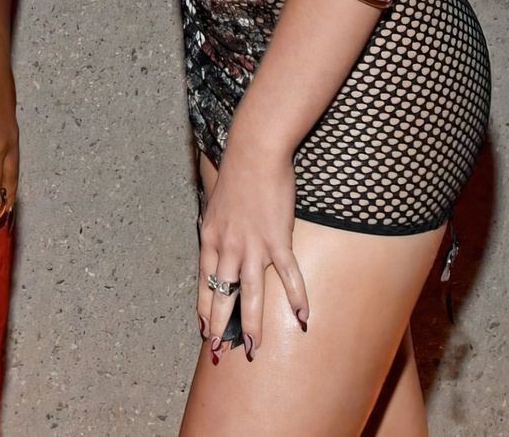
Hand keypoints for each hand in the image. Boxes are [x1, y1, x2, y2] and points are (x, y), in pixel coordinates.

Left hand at [198, 134, 308, 358]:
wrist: (254, 153)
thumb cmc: (236, 175)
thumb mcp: (216, 205)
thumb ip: (217, 229)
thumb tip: (216, 243)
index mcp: (210, 239)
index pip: (204, 283)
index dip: (205, 308)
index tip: (205, 330)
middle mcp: (227, 247)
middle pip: (222, 295)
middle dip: (221, 327)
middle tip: (220, 354)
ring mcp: (252, 245)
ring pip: (250, 294)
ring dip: (253, 325)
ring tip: (254, 350)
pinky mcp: (277, 239)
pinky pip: (288, 275)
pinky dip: (297, 298)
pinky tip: (304, 318)